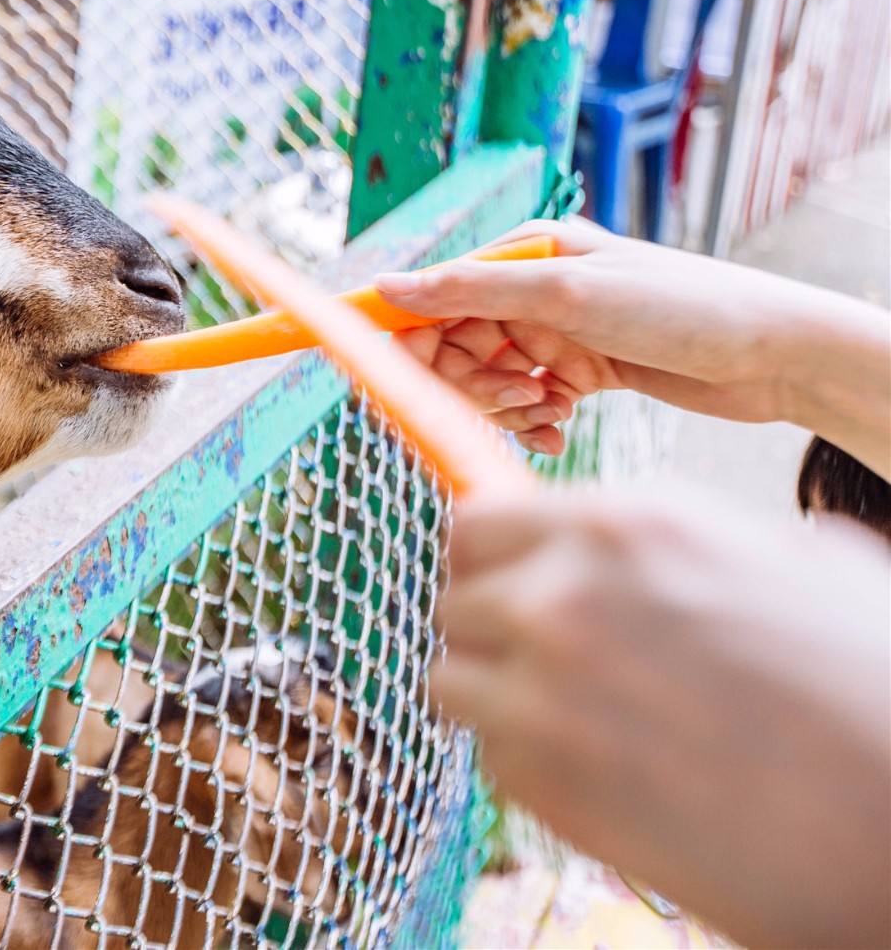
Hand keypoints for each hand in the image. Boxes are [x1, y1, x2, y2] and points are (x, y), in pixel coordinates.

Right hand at [379, 219, 890, 471]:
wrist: (776, 355)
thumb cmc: (682, 307)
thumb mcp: (568, 292)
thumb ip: (473, 289)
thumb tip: (389, 286)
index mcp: (526, 253)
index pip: (434, 293)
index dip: (403, 333)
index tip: (374, 367)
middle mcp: (535, 291)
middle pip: (454, 345)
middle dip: (469, 382)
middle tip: (515, 398)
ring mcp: (557, 334)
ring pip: (488, 382)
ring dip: (504, 408)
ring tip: (548, 413)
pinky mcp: (582, 373)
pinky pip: (528, 405)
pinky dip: (534, 424)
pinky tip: (560, 434)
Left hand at [433, 489, 890, 948]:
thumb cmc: (869, 691)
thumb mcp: (794, 563)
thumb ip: (688, 538)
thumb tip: (628, 544)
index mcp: (627, 526)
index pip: (481, 522)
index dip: (499, 560)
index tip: (518, 585)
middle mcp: (563, 596)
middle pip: (455, 596)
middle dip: (495, 627)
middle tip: (554, 663)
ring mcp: (538, 690)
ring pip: (453, 677)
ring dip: (498, 696)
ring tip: (578, 721)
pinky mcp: (537, 779)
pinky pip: (488, 754)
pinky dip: (528, 764)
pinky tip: (608, 772)